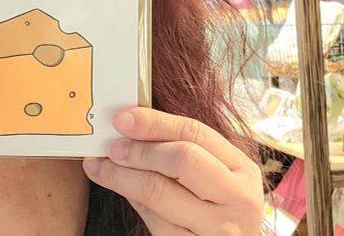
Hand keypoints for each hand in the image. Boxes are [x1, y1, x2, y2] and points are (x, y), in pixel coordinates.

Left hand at [82, 107, 262, 234]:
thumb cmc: (221, 208)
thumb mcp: (218, 175)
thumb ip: (185, 150)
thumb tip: (133, 129)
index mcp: (242, 169)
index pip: (195, 133)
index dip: (154, 122)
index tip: (122, 118)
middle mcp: (236, 199)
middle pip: (181, 160)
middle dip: (139, 150)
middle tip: (111, 147)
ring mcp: (217, 229)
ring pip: (159, 193)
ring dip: (121, 176)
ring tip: (100, 166)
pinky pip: (154, 221)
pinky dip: (132, 200)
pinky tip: (121, 189)